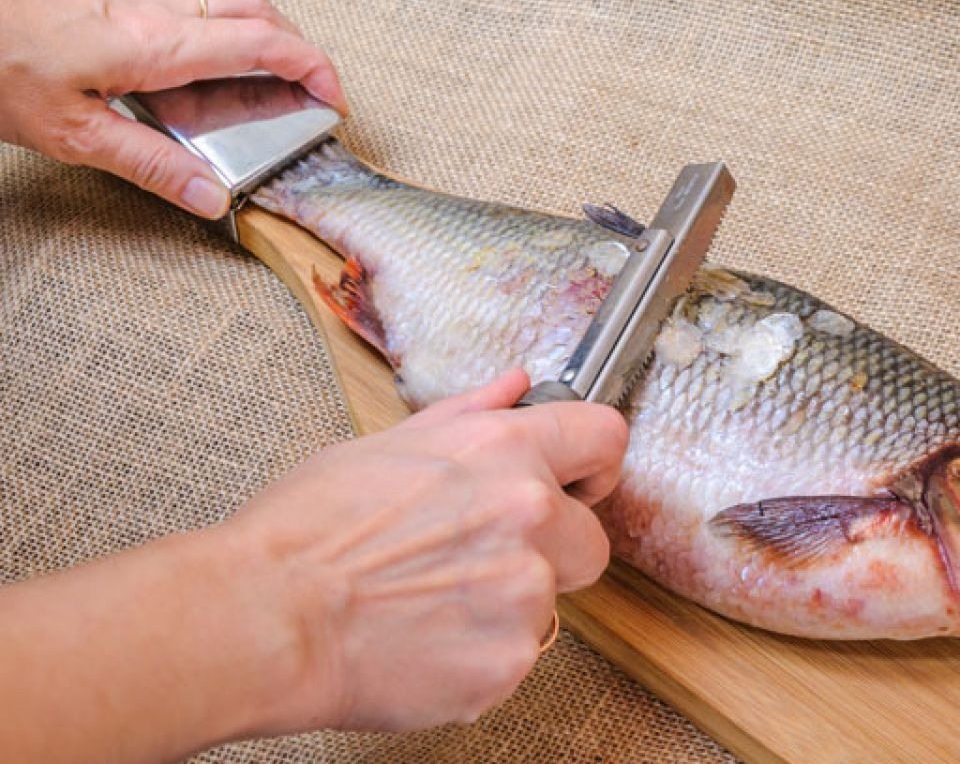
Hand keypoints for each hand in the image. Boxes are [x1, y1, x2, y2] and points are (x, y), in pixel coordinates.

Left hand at [0, 0, 346, 217]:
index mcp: (154, 45)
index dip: (312, 67)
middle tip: (306, 80)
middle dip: (296, 41)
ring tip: (263, 46)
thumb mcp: (70, 135)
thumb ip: (149, 165)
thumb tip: (211, 196)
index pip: (262, 44)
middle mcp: (148, 0)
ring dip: (259, 9)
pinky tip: (200, 8)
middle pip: (254, 4)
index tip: (333, 95)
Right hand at [226, 368, 628, 731]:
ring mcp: (524, 593)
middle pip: (592, 541)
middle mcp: (529, 515)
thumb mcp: (387, 444)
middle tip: (481, 561)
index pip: (605, 438)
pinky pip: (517, 655)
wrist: (268, 616)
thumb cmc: (309, 528)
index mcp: (504, 451)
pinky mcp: (508, 661)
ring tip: (431, 603)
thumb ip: (469, 415)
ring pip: (550, 604)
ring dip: (507, 607)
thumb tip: (514, 385)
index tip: (580, 484)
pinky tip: (425, 640)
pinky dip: (481, 655)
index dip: (593, 465)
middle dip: (551, 553)